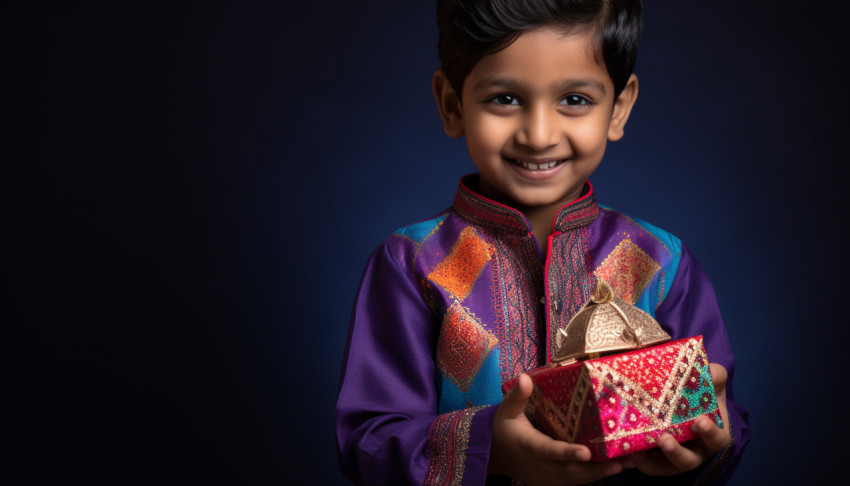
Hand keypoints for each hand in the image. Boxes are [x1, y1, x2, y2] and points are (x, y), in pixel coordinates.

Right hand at [489, 373, 625, 485]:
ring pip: (575, 480)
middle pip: (569, 472)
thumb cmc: (503, 428)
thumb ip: (518, 395)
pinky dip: (593, 476)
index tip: (586, 453)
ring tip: (624, 463)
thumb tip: (525, 377)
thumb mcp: (506, 410)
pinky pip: (574, 481)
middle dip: (595, 469)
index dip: (567, 453)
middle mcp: (539, 465)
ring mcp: (546, 476)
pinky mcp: (552, 481)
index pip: (549, 450)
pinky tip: (612, 467)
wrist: (494, 454)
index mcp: (529, 445)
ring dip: (599, 473)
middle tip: (620, 462)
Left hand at [627, 363, 731, 474]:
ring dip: (649, 462)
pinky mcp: (653, 457)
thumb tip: (709, 371)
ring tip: (636, 452)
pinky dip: (634, 459)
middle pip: (687, 461)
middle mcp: (694, 450)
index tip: (700, 420)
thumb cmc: (701, 393)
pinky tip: (622, 453)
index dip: (709, 432)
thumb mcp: (712, 382)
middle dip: (676, 453)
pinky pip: (643, 463)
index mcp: (711, 435)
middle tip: (664, 439)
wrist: (683, 398)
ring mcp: (672, 457)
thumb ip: (715, 375)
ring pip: (662, 467)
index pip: (716, 439)